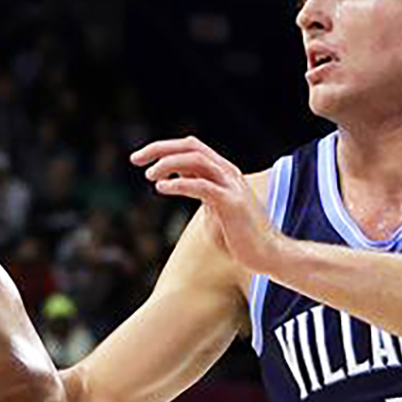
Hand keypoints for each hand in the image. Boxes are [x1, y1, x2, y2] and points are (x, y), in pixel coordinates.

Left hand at [132, 136, 281, 273]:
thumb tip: (175, 181)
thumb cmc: (238, 236)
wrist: (267, 255)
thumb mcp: (213, 207)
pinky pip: (202, 186)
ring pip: (197, 160)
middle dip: (160, 149)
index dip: (163, 148)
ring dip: (168, 164)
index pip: (190, 147)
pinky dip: (180, 184)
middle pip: (191, 146)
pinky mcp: (231, 204)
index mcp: (222, 172)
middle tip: (135, 159)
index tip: (139, 159)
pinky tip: (161, 188)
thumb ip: (197, 190)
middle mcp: (228, 173)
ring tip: (149, 175)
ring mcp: (231, 186)